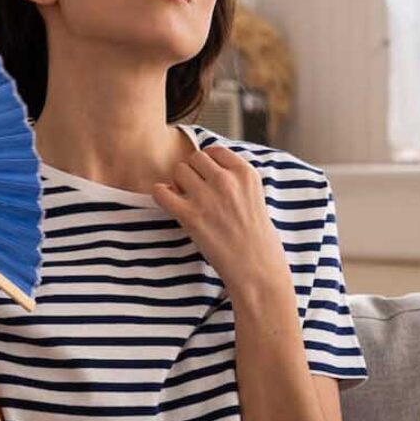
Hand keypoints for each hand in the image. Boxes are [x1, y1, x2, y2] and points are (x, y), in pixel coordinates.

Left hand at [151, 143, 289, 293]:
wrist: (257, 270)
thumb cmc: (257, 239)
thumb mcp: (255, 198)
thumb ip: (235, 180)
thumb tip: (207, 170)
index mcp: (246, 174)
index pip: (215, 151)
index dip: (207, 164)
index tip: (208, 179)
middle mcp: (227, 181)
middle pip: (195, 158)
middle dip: (192, 172)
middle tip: (195, 192)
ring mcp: (208, 198)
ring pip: (179, 171)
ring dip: (178, 183)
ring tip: (186, 201)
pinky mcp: (191, 217)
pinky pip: (162, 192)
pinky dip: (161, 195)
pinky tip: (170, 205)